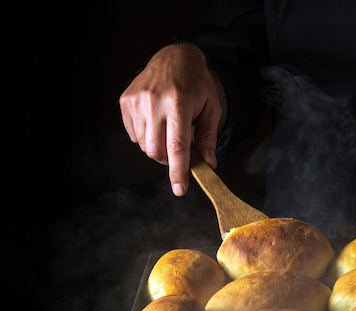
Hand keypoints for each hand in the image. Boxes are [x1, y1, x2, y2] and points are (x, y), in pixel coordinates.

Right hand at [119, 43, 225, 195]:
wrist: (174, 56)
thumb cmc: (197, 83)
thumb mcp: (212, 107)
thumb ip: (208, 137)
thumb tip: (208, 163)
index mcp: (179, 103)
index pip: (177, 146)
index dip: (178, 171)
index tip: (179, 189)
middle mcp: (154, 102)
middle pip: (156, 151)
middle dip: (169, 159)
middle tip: (180, 150)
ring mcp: (137, 101)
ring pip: (144, 145)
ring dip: (158, 147)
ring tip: (169, 129)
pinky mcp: (125, 101)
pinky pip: (134, 134)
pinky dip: (146, 136)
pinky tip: (157, 121)